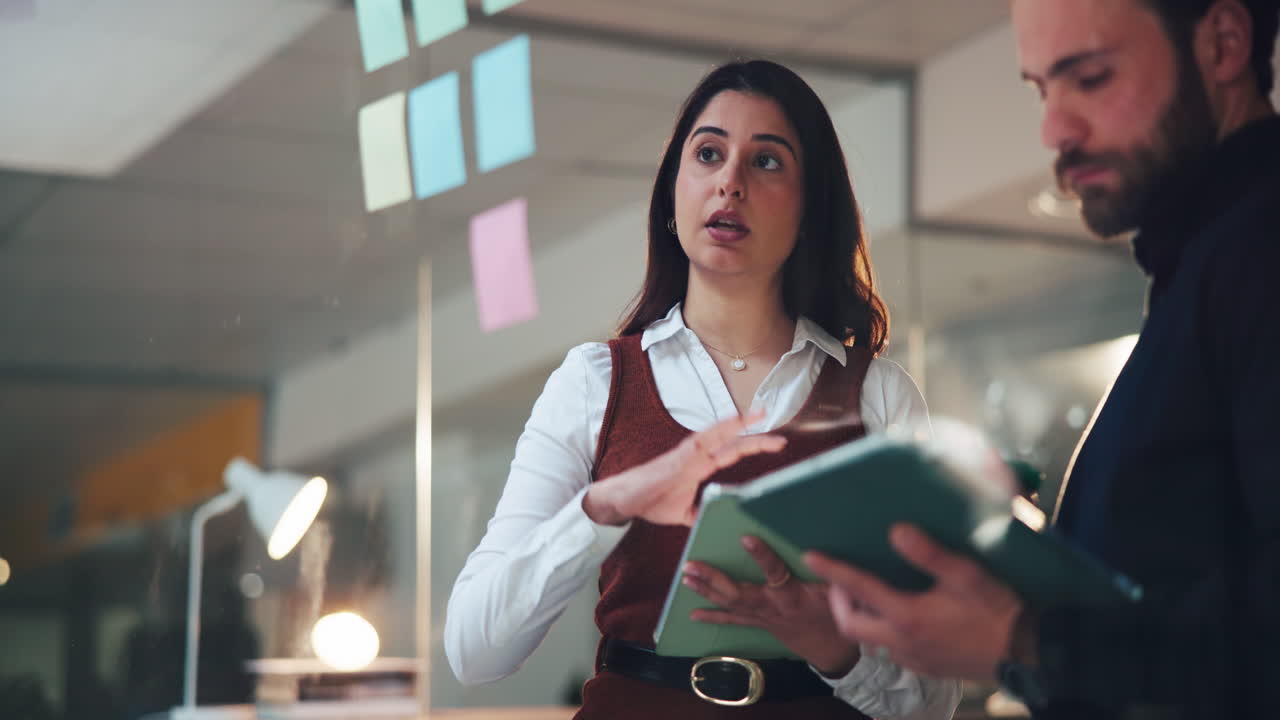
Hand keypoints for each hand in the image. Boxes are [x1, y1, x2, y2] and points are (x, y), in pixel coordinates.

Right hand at [583, 410, 785, 525]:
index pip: (733, 451)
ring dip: (740, 424)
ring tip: (760, 415)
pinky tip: (733, 422)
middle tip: (782, 439)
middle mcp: (698, 454)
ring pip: (719, 434)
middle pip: (733, 442)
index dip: (755, 446)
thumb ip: (703, 513)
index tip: (778, 444)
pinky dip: (719, 429)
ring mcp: (689, 453)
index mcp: (701, 465)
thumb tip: (720, 522)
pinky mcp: (679, 457)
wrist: (623, 500)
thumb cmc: (652, 500)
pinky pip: (702, 439)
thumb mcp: (685, 513)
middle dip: (757, 438)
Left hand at [683, 535, 860, 676]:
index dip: (762, 557)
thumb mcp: (839, 592)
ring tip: (686, 579)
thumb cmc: (835, 615)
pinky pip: (733, 621)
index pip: (776, 573)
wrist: (831, 650)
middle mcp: (773, 607)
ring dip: (706, 592)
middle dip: (714, 579)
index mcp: (793, 595)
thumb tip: (823, 551)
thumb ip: (831, 573)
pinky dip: (712, 617)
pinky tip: (693, 615)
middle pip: (739, 593)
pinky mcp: (759, 624)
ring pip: (731, 605)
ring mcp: (763, 617)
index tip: (747, 537)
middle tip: (691, 565)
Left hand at [805, 523, 1021, 683]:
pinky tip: (899, 614)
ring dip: (861, 616)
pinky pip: (890, 650)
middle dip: (838, 600)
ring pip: (869, 639)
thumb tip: (896, 531)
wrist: (1027, 654)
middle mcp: (902, 642)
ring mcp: (913, 659)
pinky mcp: (926, 668)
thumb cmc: (997, 610)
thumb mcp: (966, 574)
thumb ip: (929, 553)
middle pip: (850, 624)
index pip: (858, 589)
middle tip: (841, 580)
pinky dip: (883, 630)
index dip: (832, 571)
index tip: (811, 555)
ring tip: (868, 592)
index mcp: (907, 616)